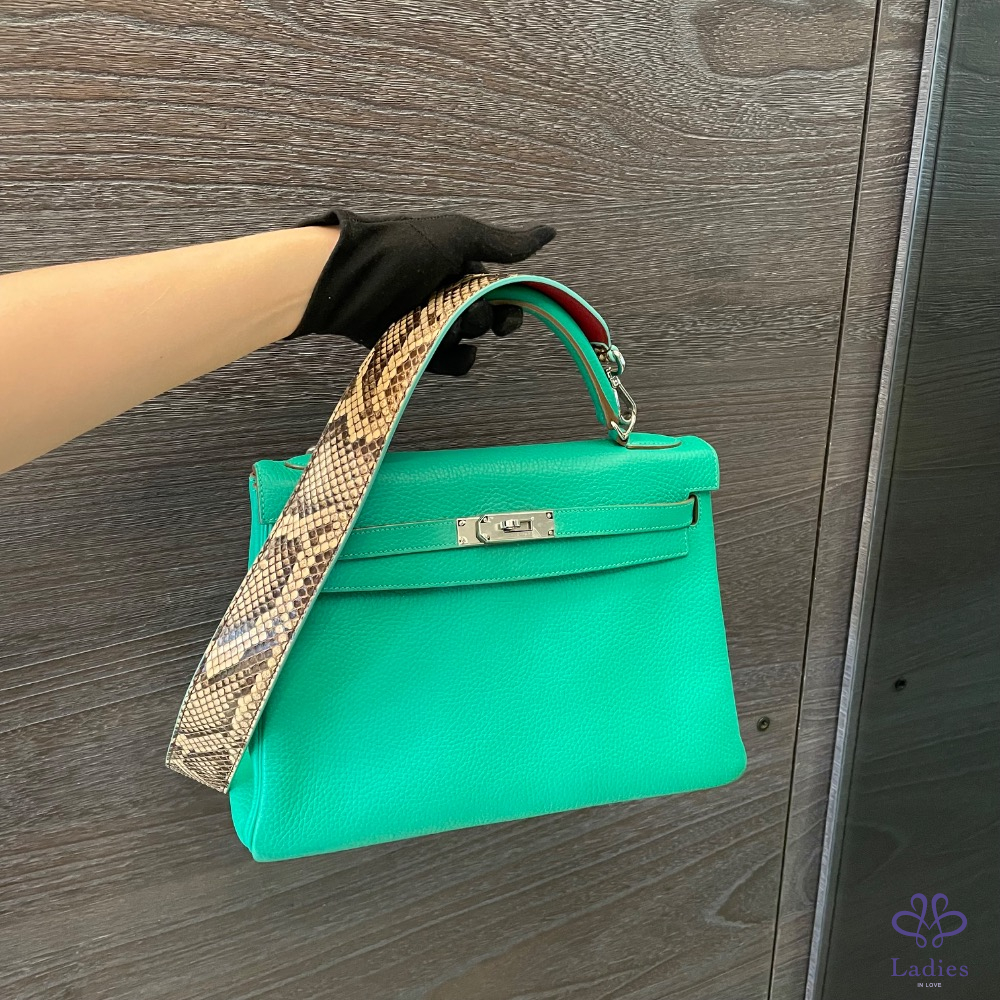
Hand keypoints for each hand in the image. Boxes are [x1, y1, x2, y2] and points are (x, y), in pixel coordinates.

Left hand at [286, 208, 556, 374]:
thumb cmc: (404, 247)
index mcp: (460, 265)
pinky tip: (448, 349)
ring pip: (467, 341)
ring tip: (441, 325)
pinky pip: (447, 363)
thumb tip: (550, 232)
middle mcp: (446, 292)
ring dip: (463, 335)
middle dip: (483, 318)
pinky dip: (454, 361)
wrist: (352, 277)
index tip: (509, 316)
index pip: (500, 291)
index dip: (511, 307)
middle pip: (487, 318)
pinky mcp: (411, 345)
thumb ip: (504, 242)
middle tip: (466, 312)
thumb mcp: (460, 236)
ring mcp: (428, 320)